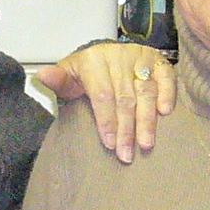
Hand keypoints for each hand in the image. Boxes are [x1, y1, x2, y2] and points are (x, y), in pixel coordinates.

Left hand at [37, 43, 174, 163]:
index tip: (110, 144)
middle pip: (125, 97)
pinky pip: (166, 76)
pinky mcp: (157, 59)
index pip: (102, 94)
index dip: (107, 120)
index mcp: (93, 60)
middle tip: (127, 154)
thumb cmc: (85, 73)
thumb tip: (42, 77)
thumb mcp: (68, 76)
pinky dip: (168, 93)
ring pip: (146, 90)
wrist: (104, 55)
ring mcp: (139, 57)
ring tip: (146, 143)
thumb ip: (57, 81)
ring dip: (147, 119)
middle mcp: (118, 56)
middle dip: (127, 128)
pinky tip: (165, 113)